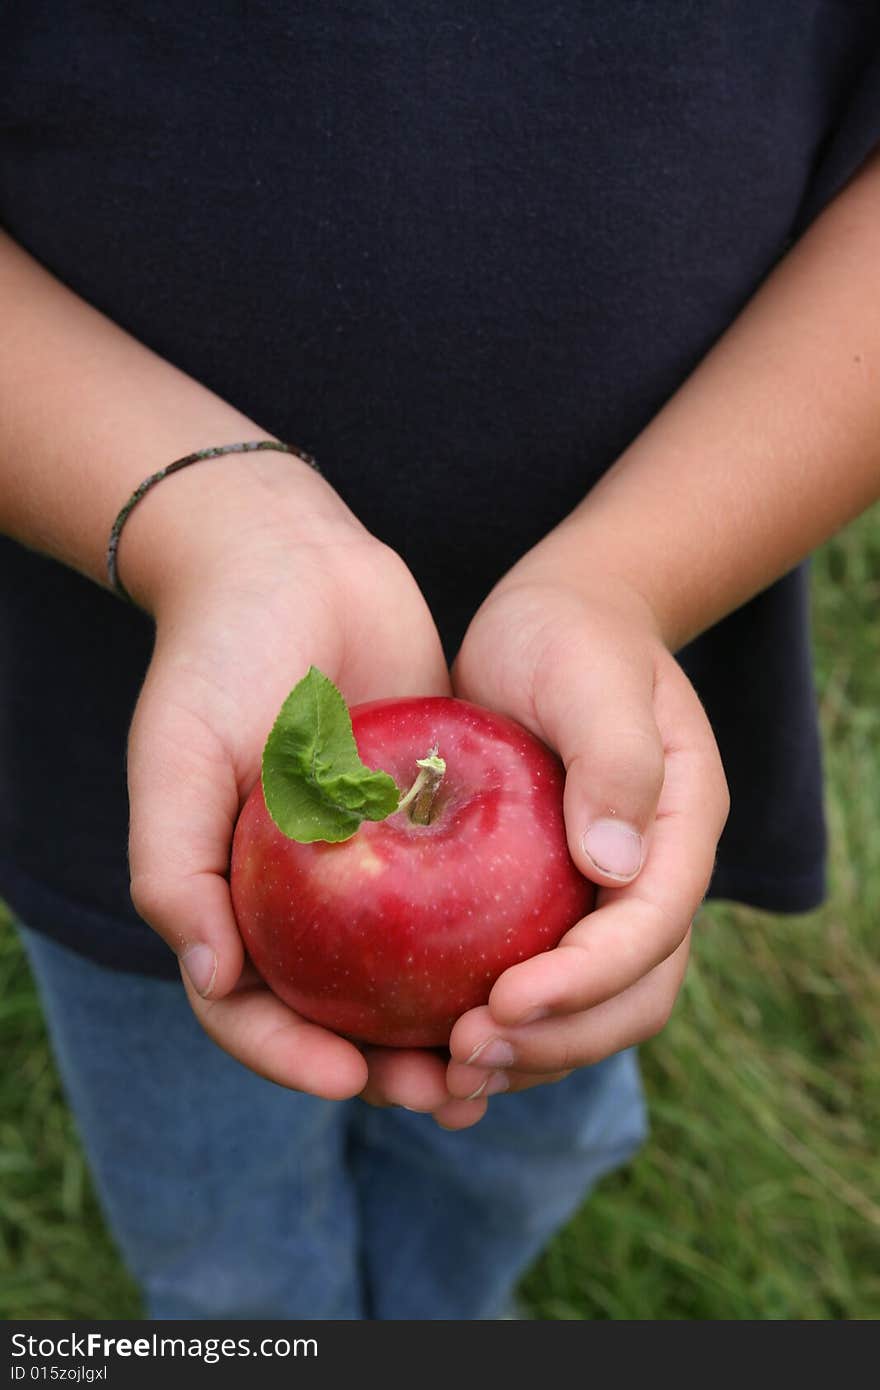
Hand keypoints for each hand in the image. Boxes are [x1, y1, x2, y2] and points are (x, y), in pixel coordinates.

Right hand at [125, 451, 452, 1100]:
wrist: (293, 558)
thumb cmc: (218, 656)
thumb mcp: (175, 756)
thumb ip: (173, 868)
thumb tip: (215, 981)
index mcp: (229, 893)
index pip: (248, 1007)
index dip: (290, 1056)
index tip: (354, 1076)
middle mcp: (296, 891)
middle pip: (336, 1009)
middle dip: (385, 1065)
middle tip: (448, 1089)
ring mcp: (366, 859)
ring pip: (405, 970)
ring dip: (445, 1022)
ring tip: (497, 1057)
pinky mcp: (428, 817)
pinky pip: (459, 895)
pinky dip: (488, 943)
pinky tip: (537, 968)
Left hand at [438, 572, 728, 1106]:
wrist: (551, 627)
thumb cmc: (572, 638)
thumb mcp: (591, 675)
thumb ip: (615, 758)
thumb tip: (613, 866)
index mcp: (677, 833)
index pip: (649, 931)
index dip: (585, 981)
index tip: (503, 1003)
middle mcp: (645, 883)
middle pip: (627, 1000)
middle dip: (553, 1042)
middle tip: (464, 1057)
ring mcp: (596, 903)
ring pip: (580, 1015)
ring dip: (520, 1059)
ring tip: (438, 1082)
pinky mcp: (543, 910)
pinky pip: (528, 990)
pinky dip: (487, 1033)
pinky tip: (423, 1060)